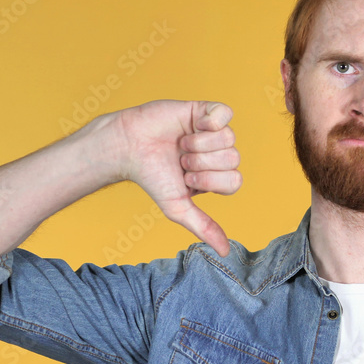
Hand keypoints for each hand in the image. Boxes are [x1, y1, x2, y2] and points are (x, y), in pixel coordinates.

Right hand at [116, 100, 240, 256]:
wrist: (128, 147)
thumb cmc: (151, 177)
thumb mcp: (178, 207)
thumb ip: (203, 227)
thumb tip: (225, 253)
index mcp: (216, 177)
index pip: (234, 181)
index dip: (210, 180)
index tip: (187, 178)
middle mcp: (218, 154)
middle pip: (233, 159)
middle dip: (203, 162)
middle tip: (181, 160)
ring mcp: (212, 132)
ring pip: (229, 138)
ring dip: (200, 143)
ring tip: (181, 144)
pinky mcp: (204, 110)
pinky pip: (225, 113)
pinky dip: (210, 121)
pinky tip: (194, 125)